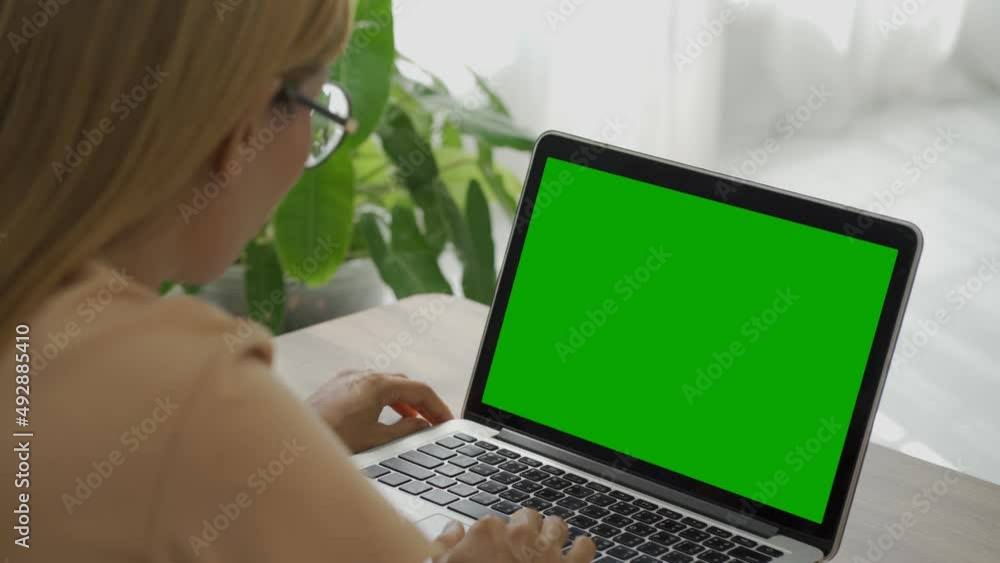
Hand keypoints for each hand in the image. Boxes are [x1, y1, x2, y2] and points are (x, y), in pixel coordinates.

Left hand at [307, 370, 453, 452]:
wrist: (291, 445)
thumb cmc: (329, 441)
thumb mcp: (375, 441)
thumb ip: (405, 432)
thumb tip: (423, 426)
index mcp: (376, 385)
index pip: (420, 389)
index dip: (438, 406)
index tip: (447, 421)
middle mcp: (361, 376)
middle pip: (403, 383)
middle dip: (422, 402)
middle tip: (434, 422)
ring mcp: (345, 380)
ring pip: (384, 385)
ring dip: (401, 401)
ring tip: (412, 421)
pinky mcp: (334, 388)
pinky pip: (366, 388)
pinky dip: (382, 400)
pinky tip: (382, 417)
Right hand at [431, 509, 595, 562]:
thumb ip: (444, 547)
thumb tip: (453, 530)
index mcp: (488, 531)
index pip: (492, 520)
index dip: (493, 536)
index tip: (492, 548)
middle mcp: (520, 534)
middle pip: (527, 516)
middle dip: (526, 528)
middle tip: (522, 544)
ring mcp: (547, 549)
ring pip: (558, 525)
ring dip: (554, 533)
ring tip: (549, 544)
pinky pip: (585, 547)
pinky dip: (582, 548)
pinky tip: (577, 552)